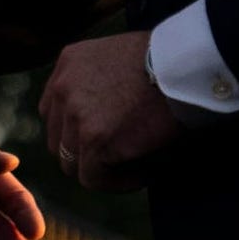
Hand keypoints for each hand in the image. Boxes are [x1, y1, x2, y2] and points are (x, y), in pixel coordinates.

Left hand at [39, 31, 179, 189]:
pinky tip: (146, 173)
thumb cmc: (167, 61)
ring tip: (137, 166)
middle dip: (85, 154)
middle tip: (120, 158)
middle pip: (58, 140)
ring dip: (103, 169)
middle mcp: (63, 86)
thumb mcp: (119, 57)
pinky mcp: (94, 140)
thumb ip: (96, 81)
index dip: (76, 132)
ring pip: (72, 163)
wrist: (185, 66)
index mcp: (69, 62)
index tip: (106, 140)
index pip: (53, 111)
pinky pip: (94, 178)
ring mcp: (75, 114)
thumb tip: (100, 116)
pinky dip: (119, 182)